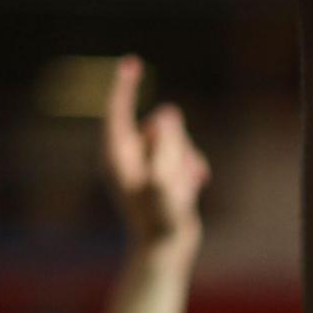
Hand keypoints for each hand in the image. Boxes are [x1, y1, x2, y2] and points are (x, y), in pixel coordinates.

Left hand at [101, 56, 208, 249]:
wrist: (165, 250)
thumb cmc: (158, 217)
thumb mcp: (162, 177)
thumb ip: (165, 141)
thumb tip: (166, 113)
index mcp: (116, 155)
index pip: (118, 111)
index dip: (124, 86)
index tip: (131, 62)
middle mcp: (128, 157)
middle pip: (158, 127)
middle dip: (175, 144)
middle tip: (174, 176)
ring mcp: (147, 165)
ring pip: (176, 140)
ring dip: (186, 160)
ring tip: (185, 188)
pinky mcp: (164, 174)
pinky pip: (185, 155)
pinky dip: (192, 169)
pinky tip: (196, 187)